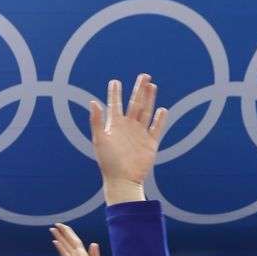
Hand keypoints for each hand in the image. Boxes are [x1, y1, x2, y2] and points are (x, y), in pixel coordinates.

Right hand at [50, 223, 103, 255]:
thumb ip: (95, 254)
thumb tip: (94, 243)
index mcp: (83, 255)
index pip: (75, 241)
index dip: (70, 233)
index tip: (64, 226)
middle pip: (68, 241)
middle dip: (63, 232)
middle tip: (56, 224)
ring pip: (65, 246)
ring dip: (59, 237)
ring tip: (53, 230)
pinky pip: (65, 254)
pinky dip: (61, 248)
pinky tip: (56, 242)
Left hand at [89, 74, 166, 204]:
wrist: (123, 180)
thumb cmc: (108, 162)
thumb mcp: (100, 140)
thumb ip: (97, 121)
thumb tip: (93, 102)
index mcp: (115, 125)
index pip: (115, 105)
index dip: (115, 93)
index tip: (115, 82)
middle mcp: (128, 127)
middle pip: (135, 104)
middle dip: (139, 90)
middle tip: (144, 75)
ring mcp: (140, 134)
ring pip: (146, 112)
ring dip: (150, 99)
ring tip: (152, 85)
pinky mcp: (150, 143)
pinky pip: (156, 128)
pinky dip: (160, 119)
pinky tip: (162, 109)